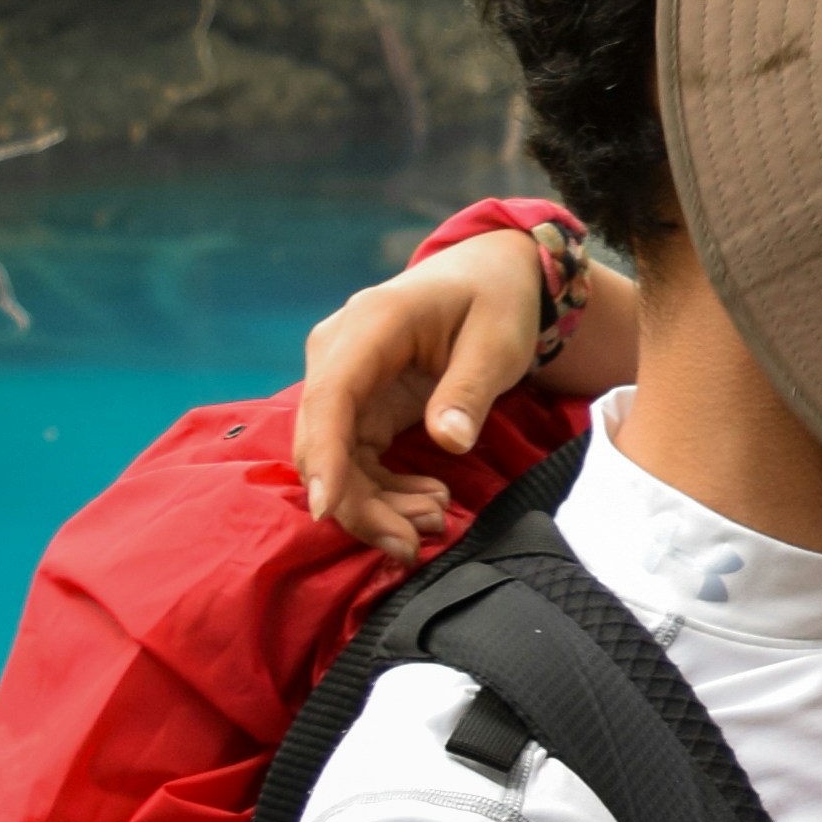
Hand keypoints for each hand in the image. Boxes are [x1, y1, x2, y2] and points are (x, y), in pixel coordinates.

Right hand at [292, 234, 559, 552]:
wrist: (490, 276)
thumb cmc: (494, 300)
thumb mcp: (498, 342)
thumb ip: (469, 390)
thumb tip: (448, 442)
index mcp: (371, 324)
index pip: (330, 397)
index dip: (323, 457)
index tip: (326, 510)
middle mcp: (340, 351)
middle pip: (325, 439)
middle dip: (359, 502)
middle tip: (412, 545)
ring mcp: (344, 379)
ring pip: (337, 458)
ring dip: (376, 504)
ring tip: (435, 523)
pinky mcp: (358, 404)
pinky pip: (358, 458)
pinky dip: (386, 490)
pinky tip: (429, 502)